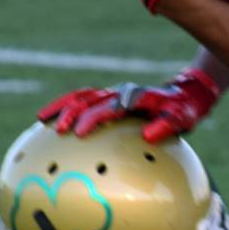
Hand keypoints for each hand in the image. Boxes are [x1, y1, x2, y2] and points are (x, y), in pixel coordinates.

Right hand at [37, 68, 220, 141]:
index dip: (93, 119)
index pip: (110, 107)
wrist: (186, 94)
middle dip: (71, 112)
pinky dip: (67, 106)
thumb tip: (148, 136)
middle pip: (90, 99)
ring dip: (62, 105)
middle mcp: (121, 93)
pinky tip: (52, 120)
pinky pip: (85, 100)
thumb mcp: (181, 119)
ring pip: (82, 96)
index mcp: (135, 97)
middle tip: (58, 130)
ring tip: (41, 118)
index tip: (79, 133)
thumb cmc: (183, 110)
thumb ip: (166, 126)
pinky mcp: (110, 99)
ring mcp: (114, 94)